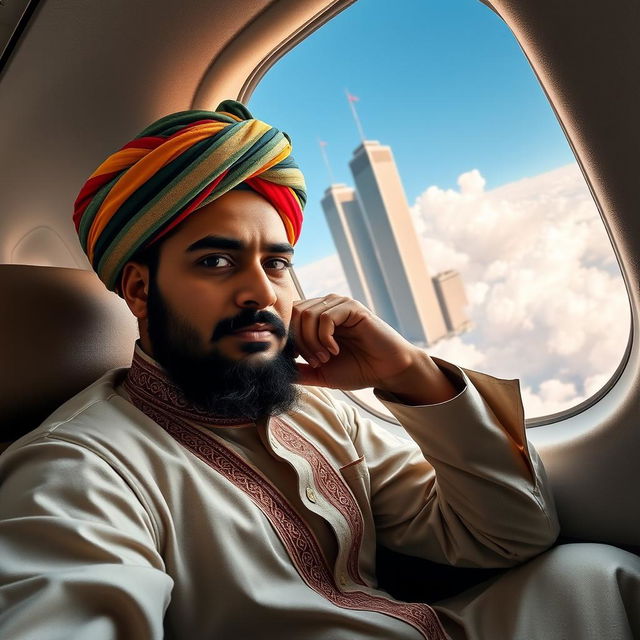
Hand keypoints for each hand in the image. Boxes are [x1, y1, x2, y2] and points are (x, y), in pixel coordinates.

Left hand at [289, 294, 457, 402]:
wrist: (386, 370)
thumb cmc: (357, 370)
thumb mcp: (319, 374)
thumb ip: (298, 370)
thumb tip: (274, 370)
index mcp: (315, 318)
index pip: (288, 317)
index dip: (288, 340)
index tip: (298, 361)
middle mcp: (325, 306)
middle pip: (294, 314)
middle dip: (299, 342)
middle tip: (315, 362)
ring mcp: (338, 304)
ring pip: (307, 315)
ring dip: (312, 342)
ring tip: (326, 358)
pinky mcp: (352, 307)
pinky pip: (325, 317)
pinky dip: (325, 338)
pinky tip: (335, 350)